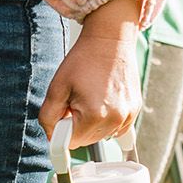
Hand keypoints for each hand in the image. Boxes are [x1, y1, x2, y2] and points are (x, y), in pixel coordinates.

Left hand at [39, 0, 142, 148]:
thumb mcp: (56, 88)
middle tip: (75, 99)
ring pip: (101, 135)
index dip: (62, 128)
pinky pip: (115, 128)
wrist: (110, 40)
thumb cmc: (83, 60)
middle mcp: (116, 119)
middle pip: (86, 141)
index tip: (62, 113)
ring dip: (90, 123)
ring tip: (89, 97)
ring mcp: (128, 115)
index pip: (71, 142)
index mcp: (95, 115)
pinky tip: (101, 100)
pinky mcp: (135, 110)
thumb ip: (48, 117)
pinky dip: (105, 119)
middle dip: (76, 124)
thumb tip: (51, 137)